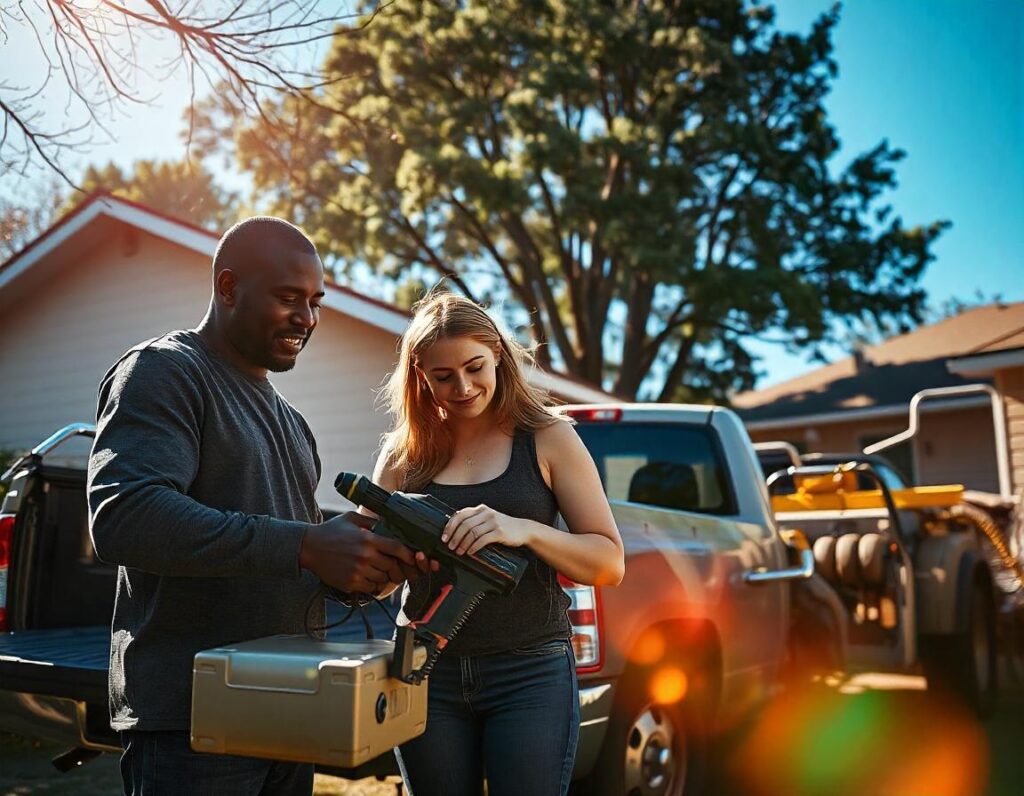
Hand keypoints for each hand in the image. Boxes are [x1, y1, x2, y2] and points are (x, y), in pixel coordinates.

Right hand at [299, 511, 421, 592]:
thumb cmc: (331, 531)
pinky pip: (371, 588)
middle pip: (392, 566)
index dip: (408, 555)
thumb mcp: (352, 519)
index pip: (397, 548)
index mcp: (368, 539)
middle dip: (396, 567)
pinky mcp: (350, 583)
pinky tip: (368, 577)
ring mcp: (357, 571)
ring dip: (384, 576)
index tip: (412, 557)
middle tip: (394, 566)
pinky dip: (373, 585)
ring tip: (379, 570)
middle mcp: (365, 556)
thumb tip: (390, 523)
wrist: (308, 547)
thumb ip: (372, 521)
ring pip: (383, 579)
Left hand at [442, 504, 530, 555]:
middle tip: (450, 546)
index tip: (444, 537)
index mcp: (481, 509)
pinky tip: (470, 552)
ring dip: (463, 543)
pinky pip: (483, 539)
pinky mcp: (500, 532)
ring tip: (459, 551)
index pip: (460, 514)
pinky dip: (474, 547)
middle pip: (464, 524)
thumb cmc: (503, 527)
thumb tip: (455, 531)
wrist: (523, 529)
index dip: (450, 526)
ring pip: (472, 532)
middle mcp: (486, 513)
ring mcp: (493, 522)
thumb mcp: (488, 519)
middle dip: (454, 537)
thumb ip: (475, 521)